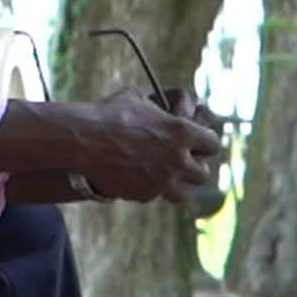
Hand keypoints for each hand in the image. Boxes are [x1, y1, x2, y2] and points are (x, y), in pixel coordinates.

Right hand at [78, 87, 224, 202]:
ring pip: (182, 193)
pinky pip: (153, 195)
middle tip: (180, 162)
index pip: (212, 144)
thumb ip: (158, 110)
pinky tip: (135, 178)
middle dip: (192, 167)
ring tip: (163, 177)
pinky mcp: (144, 194)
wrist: (83, 139)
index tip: (196, 143)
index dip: (204, 142)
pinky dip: (148, 189)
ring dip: (175, 185)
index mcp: (183, 132)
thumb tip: (161, 107)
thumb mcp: (138, 101)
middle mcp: (178, 160)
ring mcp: (162, 181)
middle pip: (202, 174)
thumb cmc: (109, 113)